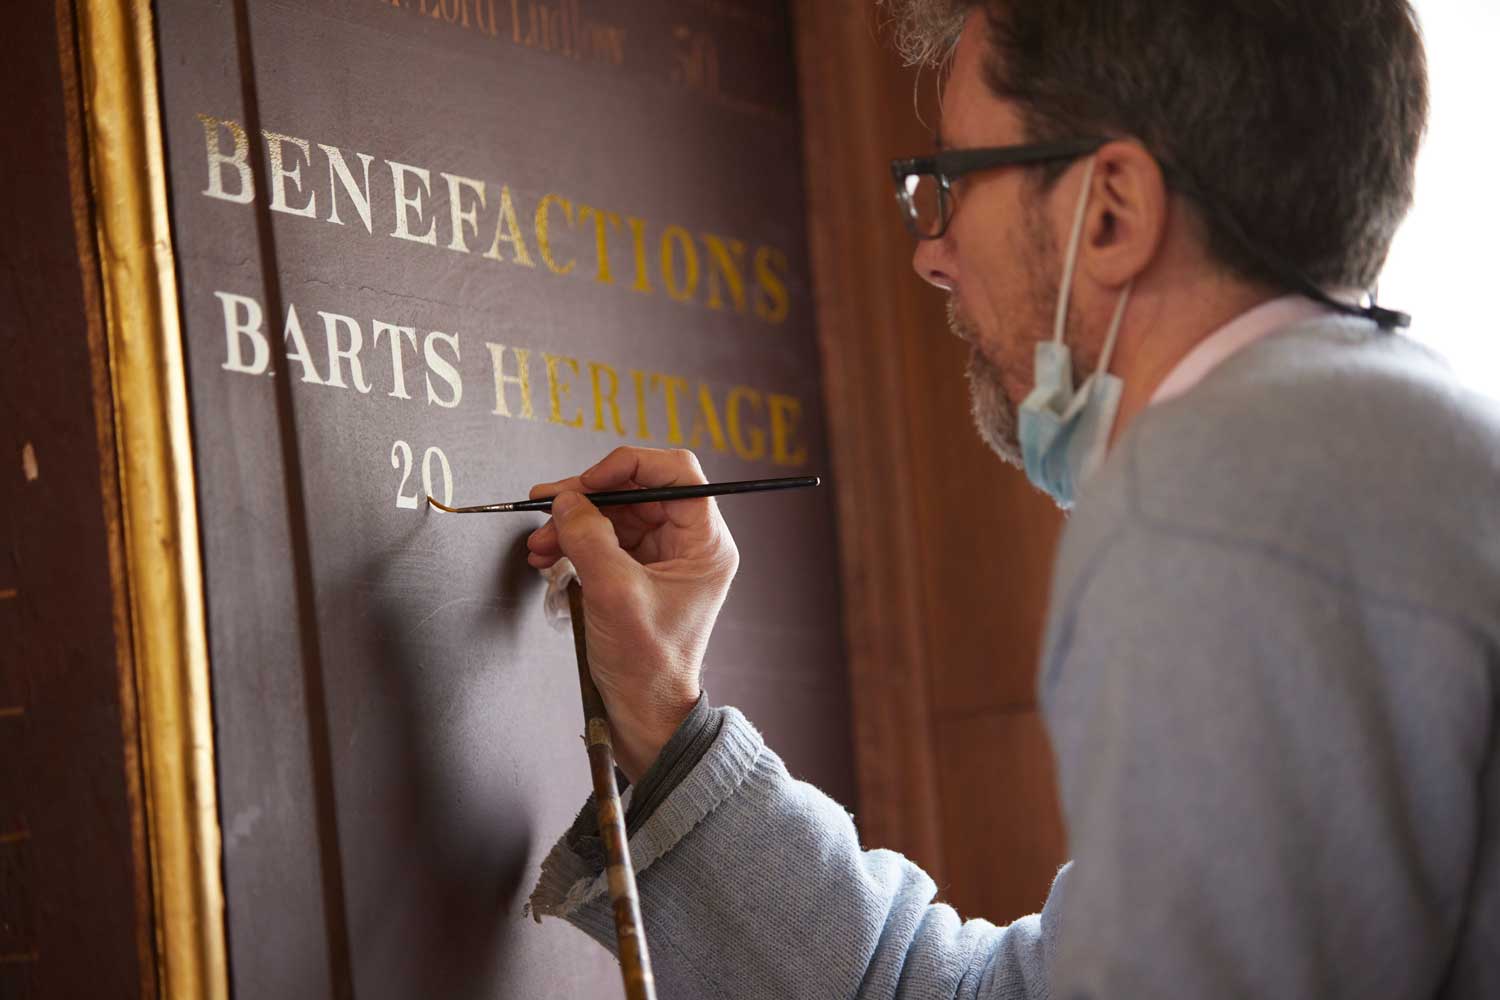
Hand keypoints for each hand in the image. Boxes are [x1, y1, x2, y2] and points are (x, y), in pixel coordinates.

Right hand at [526, 447, 739, 780]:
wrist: (644, 713)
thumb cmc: (647, 664)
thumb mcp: (614, 594)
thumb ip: (590, 538)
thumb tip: (566, 499)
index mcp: (705, 544)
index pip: (677, 473)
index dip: (630, 466)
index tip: (588, 482)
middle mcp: (688, 544)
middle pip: (637, 491)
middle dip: (588, 498)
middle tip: (546, 505)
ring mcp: (662, 558)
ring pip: (615, 514)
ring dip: (573, 522)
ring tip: (540, 542)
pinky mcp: (637, 573)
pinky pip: (604, 539)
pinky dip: (574, 542)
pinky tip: (547, 555)